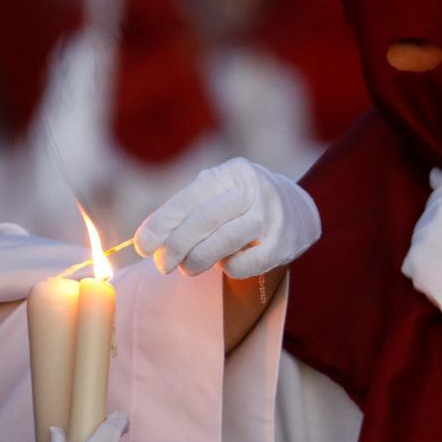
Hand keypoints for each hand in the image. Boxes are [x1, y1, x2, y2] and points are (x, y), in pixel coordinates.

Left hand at [135, 158, 320, 278]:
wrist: (299, 210)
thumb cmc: (242, 205)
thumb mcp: (219, 194)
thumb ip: (187, 210)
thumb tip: (148, 240)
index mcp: (231, 173)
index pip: (189, 198)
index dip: (161, 223)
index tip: (142, 246)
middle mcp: (253, 189)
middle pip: (204, 220)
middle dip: (176, 246)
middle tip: (162, 265)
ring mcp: (271, 216)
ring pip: (223, 242)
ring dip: (196, 261)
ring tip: (186, 269)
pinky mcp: (282, 244)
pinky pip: (244, 264)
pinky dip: (227, 268)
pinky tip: (224, 265)